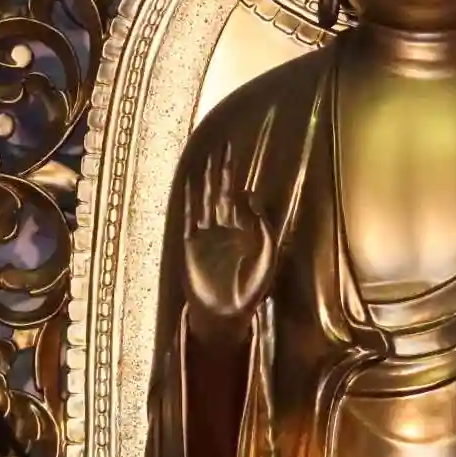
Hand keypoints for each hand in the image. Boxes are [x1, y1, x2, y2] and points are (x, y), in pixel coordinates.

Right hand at [183, 145, 274, 327]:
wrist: (226, 312)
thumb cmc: (251, 288)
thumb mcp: (267, 256)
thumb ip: (263, 228)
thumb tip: (252, 197)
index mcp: (245, 229)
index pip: (241, 196)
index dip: (239, 176)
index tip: (239, 154)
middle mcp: (225, 227)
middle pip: (222, 191)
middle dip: (222, 169)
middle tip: (224, 144)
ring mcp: (207, 233)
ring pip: (206, 198)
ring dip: (205, 178)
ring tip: (206, 156)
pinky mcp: (190, 243)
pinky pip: (189, 215)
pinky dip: (189, 199)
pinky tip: (188, 182)